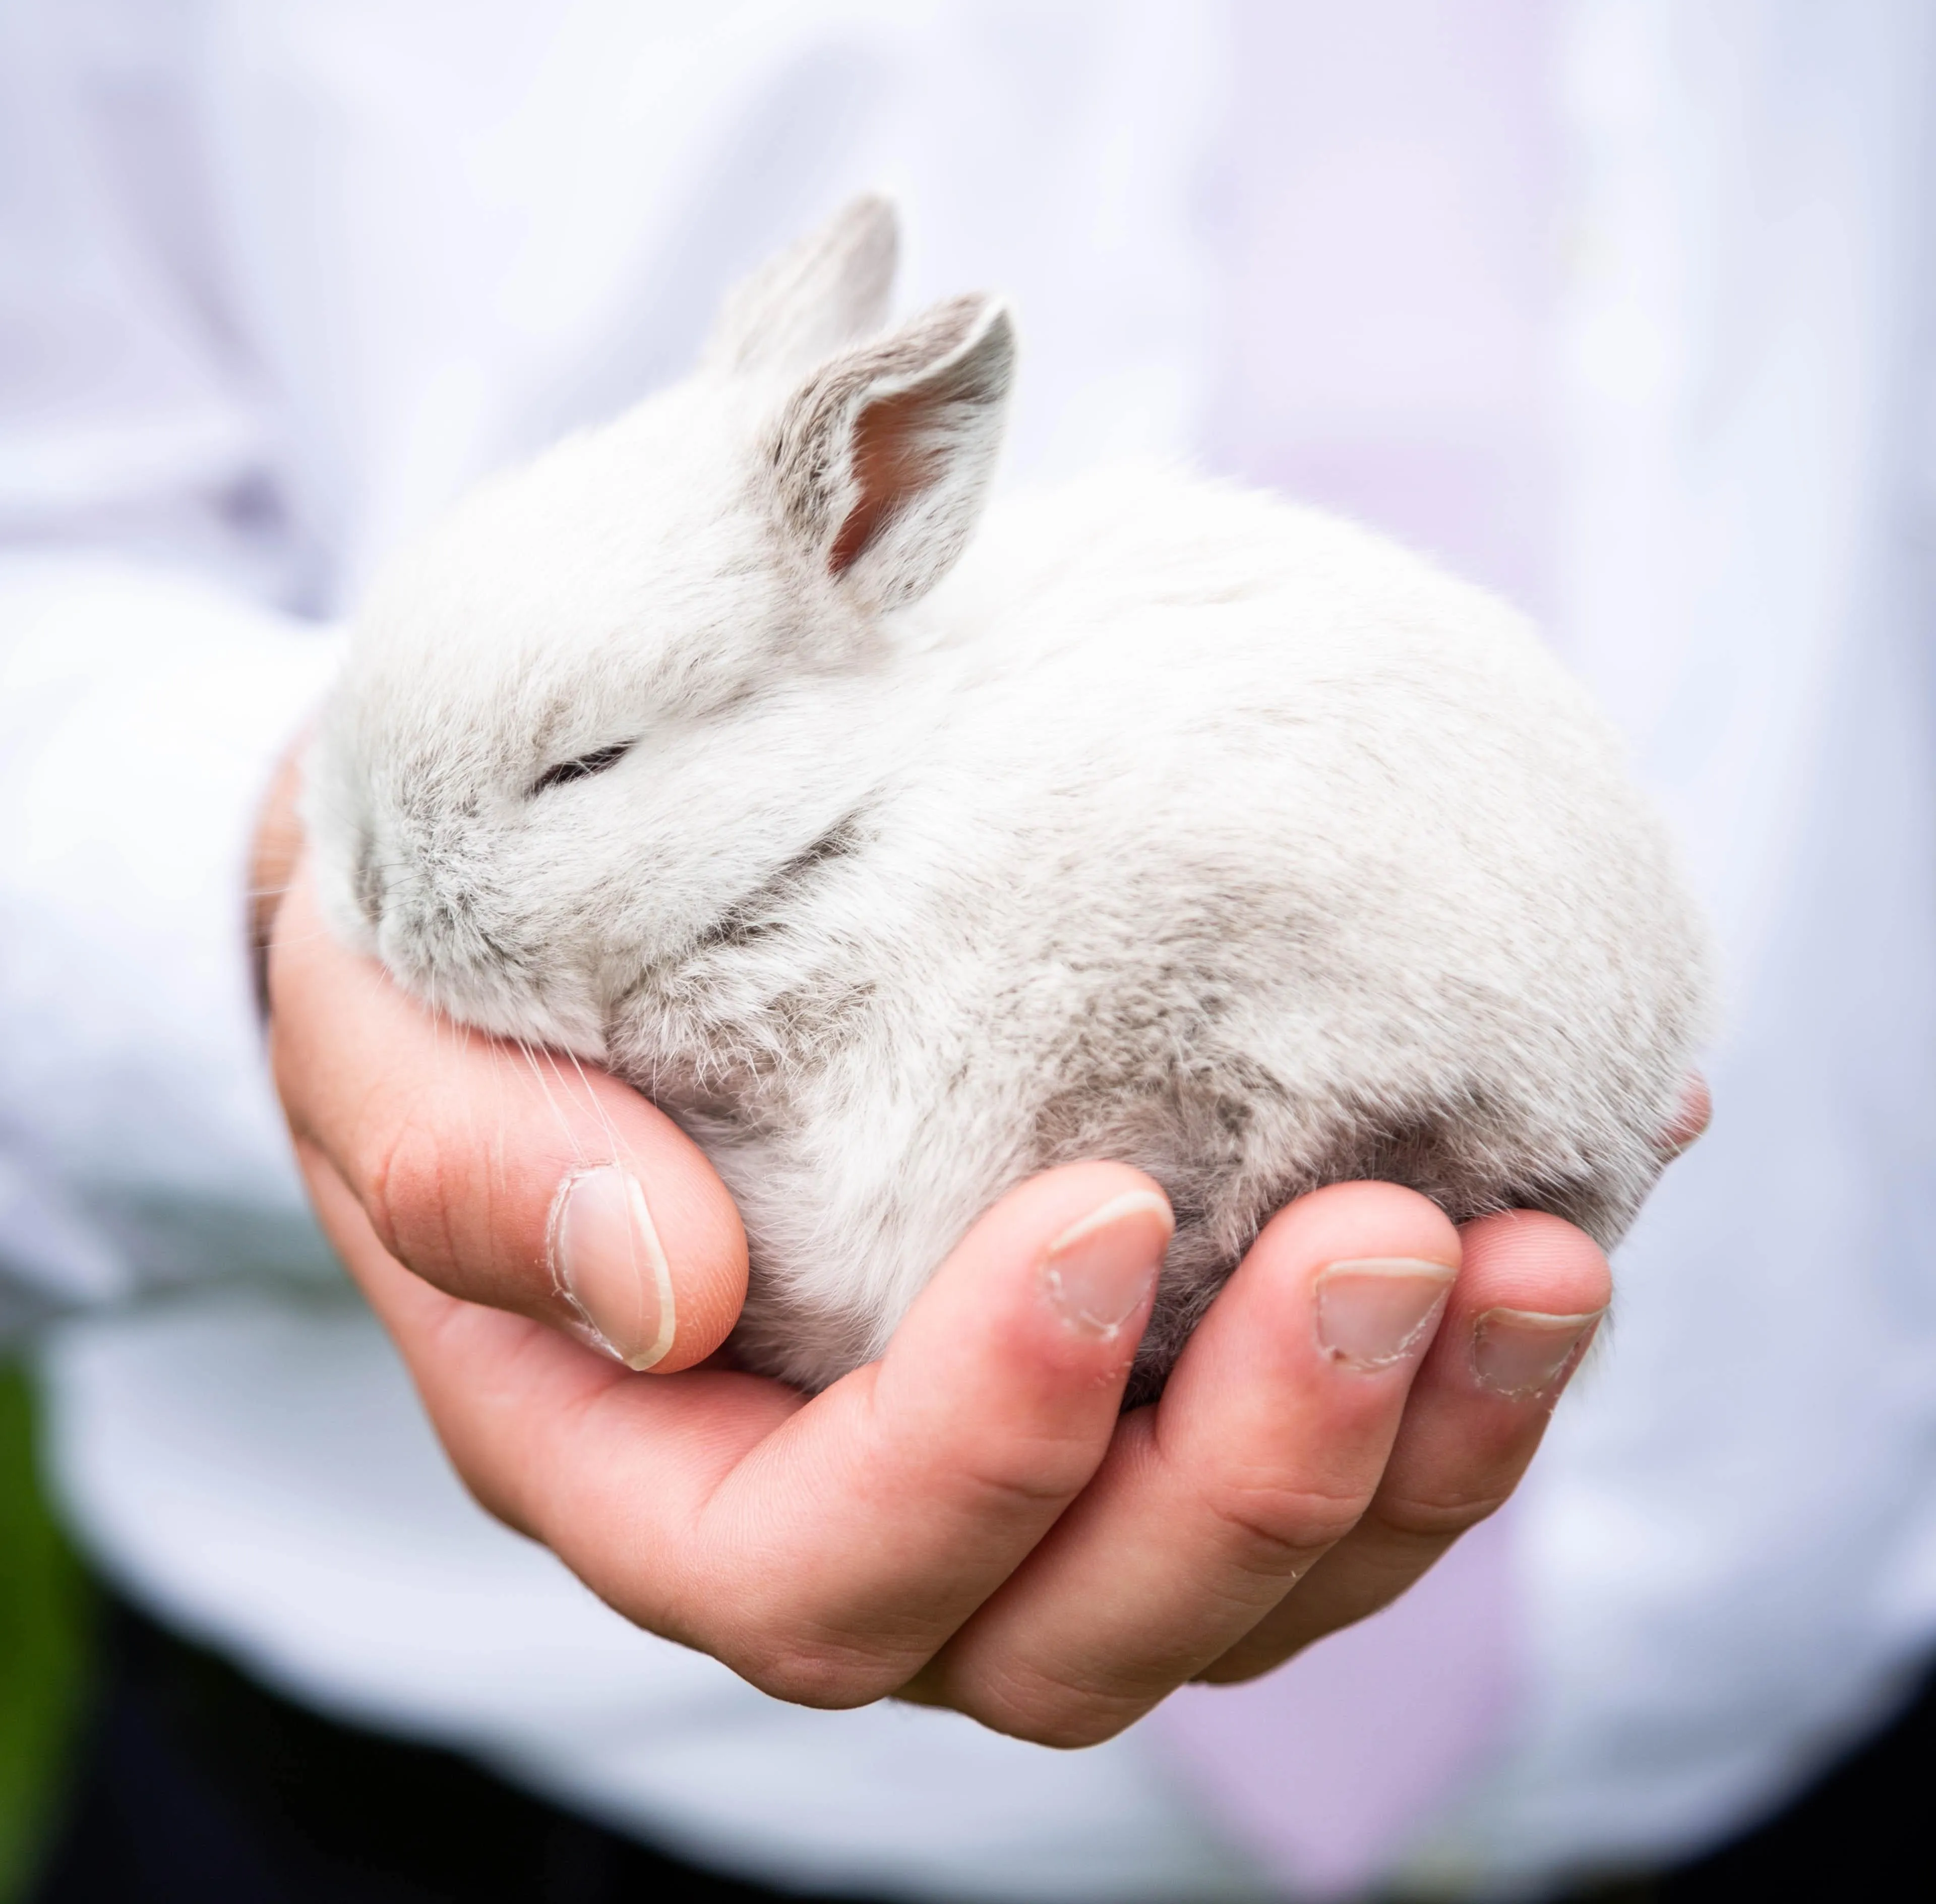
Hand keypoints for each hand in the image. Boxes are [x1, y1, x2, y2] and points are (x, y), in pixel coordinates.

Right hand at [262, 801, 1691, 1746]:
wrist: (535, 949)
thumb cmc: (440, 1005)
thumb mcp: (390, 1063)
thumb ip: (479, 1180)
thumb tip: (666, 1288)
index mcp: (653, 1475)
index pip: (821, 1568)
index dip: (980, 1441)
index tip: (1101, 1210)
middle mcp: (852, 1520)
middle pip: (1076, 1628)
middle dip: (1252, 1472)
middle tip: (1391, 1244)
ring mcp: (1016, 1475)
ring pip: (1238, 1581)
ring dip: (1412, 1454)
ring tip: (1536, 1255)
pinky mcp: (1131, 1382)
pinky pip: (1320, 1440)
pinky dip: (1461, 1355)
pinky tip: (1586, 1181)